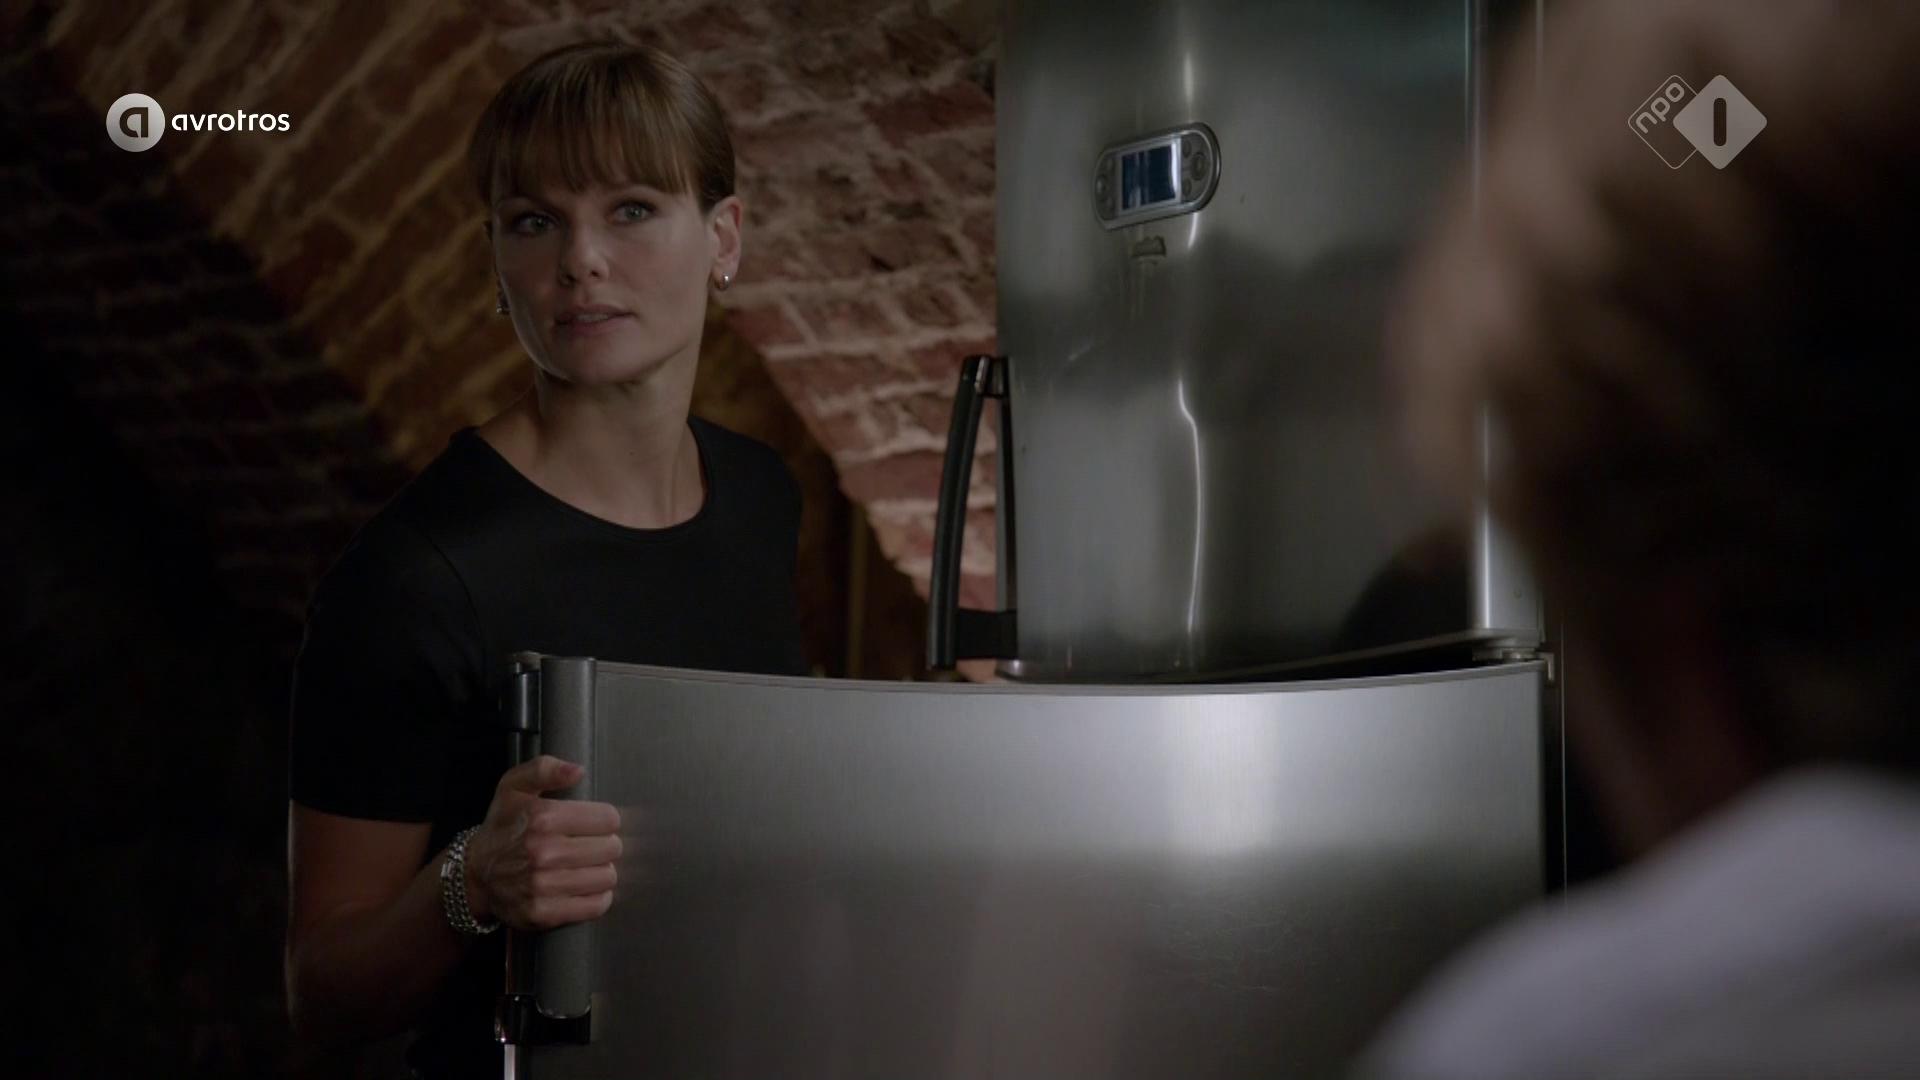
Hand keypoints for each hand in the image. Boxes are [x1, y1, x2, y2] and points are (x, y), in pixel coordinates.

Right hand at [463, 755, 621, 929]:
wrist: (475, 873)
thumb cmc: (502, 827)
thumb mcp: (514, 786)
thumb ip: (545, 769)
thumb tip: (577, 771)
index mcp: (543, 818)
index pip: (608, 819)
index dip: (605, 820)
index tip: (594, 823)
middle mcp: (543, 853)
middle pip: (611, 848)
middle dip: (605, 845)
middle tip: (590, 845)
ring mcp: (543, 886)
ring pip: (607, 877)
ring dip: (602, 871)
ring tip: (586, 866)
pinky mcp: (544, 913)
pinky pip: (596, 905)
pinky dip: (597, 897)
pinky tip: (585, 886)